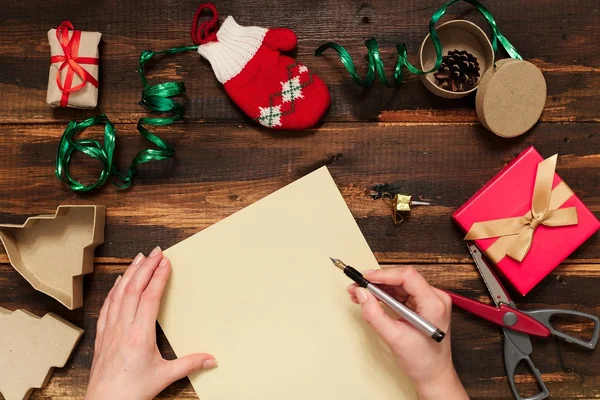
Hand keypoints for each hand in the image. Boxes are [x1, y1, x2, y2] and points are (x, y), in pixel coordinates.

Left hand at [86, 247, 216, 399]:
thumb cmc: (131, 391)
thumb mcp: (165, 376)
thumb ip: (189, 364)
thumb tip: (211, 359)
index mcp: (140, 334)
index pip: (150, 297)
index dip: (158, 277)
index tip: (166, 262)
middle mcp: (123, 327)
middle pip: (134, 289)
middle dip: (145, 267)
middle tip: (155, 251)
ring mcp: (110, 329)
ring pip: (119, 294)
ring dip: (130, 273)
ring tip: (139, 258)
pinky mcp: (102, 335)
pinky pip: (108, 305)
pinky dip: (114, 290)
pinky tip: (119, 282)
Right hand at [347, 266, 467, 399]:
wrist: (433, 376)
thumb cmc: (422, 362)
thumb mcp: (394, 338)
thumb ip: (375, 314)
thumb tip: (362, 294)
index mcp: (434, 304)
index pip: (407, 277)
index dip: (384, 275)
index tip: (365, 279)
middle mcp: (435, 299)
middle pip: (403, 279)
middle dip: (378, 282)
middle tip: (358, 286)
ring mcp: (430, 301)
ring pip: (400, 285)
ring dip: (379, 288)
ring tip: (360, 293)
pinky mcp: (424, 305)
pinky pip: (402, 293)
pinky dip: (386, 295)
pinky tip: (372, 298)